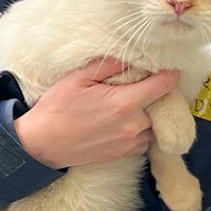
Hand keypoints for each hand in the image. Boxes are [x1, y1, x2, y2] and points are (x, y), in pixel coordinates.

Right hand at [14, 58, 177, 168]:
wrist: (41, 144)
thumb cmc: (57, 108)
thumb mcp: (78, 77)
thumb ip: (108, 65)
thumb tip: (130, 56)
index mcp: (124, 103)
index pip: (164, 85)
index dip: (169, 73)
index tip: (166, 67)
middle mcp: (133, 125)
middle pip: (163, 105)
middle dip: (158, 93)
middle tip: (146, 83)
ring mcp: (130, 143)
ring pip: (156, 124)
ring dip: (151, 113)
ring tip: (135, 102)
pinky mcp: (124, 154)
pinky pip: (145, 140)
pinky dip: (142, 129)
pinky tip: (127, 120)